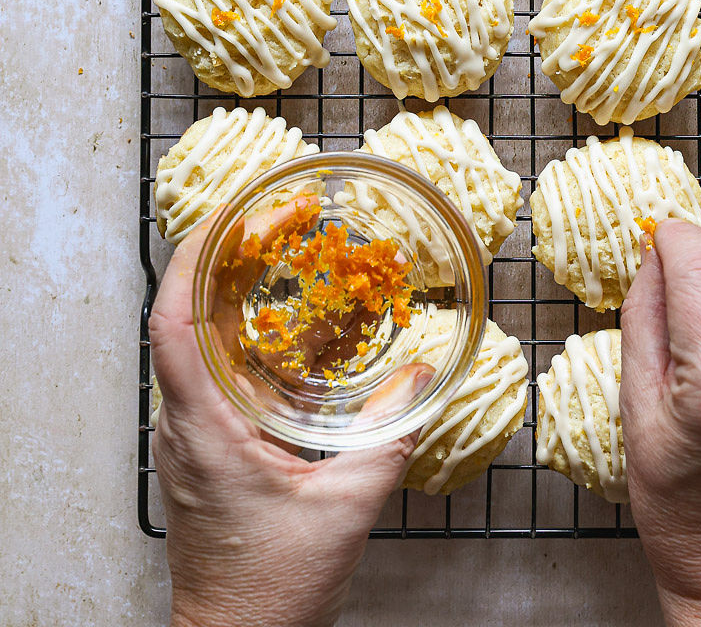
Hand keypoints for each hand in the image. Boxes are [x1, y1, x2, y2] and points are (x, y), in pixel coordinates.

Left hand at [150, 220, 431, 626]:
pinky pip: (223, 372)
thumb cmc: (272, 589)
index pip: (173, 320)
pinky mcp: (210, 449)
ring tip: (288, 251)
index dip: (196, 256)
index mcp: (203, 427)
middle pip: (188, 315)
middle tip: (280, 216)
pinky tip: (303, 326)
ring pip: (204, 341)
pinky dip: (258, 336)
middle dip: (230, 255)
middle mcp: (187, 422)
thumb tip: (425, 378)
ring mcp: (194, 436)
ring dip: (241, 291)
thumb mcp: (345, 507)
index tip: (232, 212)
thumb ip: (390, 437)